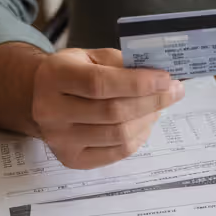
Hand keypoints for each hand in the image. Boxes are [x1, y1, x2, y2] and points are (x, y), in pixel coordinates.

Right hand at [31, 48, 184, 168]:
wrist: (41, 97)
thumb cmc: (74, 72)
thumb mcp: (92, 56)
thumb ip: (122, 63)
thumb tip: (161, 77)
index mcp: (55, 77)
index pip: (100, 84)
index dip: (138, 83)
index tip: (166, 79)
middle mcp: (50, 111)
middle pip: (113, 112)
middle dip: (152, 101)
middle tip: (174, 91)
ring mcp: (59, 139)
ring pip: (118, 134)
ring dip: (148, 119)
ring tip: (158, 106)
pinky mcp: (71, 159)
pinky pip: (117, 152)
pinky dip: (139, 137)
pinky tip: (144, 122)